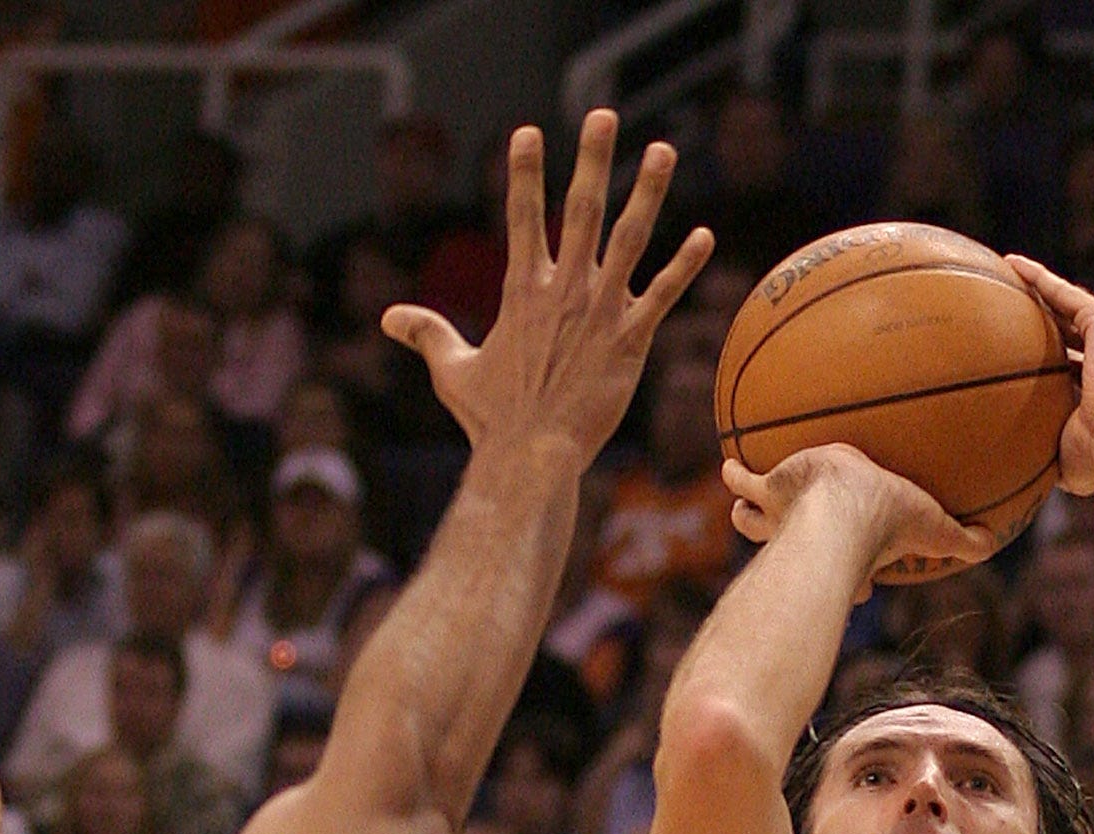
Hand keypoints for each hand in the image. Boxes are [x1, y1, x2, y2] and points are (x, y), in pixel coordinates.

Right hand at [381, 111, 711, 465]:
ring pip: (629, 240)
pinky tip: (704, 235)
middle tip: (602, 115)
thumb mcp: (452, 370)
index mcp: (523, 292)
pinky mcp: (630, 343)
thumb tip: (389, 318)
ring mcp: (601, 313)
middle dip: (592, 159)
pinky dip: (684, 266)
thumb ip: (428, 333)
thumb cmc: (491, 420)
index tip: (528, 132)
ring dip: (647, 193)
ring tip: (661, 151)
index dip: (525, 173)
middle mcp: (564, 292)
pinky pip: (662, 296)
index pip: (523, 218)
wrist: (530, 458)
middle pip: (581, 210)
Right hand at [721, 444, 996, 594]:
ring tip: (744, 503)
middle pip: (796, 542)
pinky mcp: (770, 490)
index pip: (851, 572)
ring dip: (751, 516)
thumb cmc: (887, 519)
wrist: (844, 503)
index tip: (865, 588)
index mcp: (848, 548)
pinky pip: (745, 482)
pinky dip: (737, 475)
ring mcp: (783, 515)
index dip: (859, 584)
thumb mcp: (932, 524)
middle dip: (790, 542)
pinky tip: (730, 466)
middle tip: (789, 534)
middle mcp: (810, 536)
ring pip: (756, 520)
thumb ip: (961, 538)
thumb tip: (994, 545)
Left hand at [1004, 257, 1093, 497]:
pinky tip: (1012, 266)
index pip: (1064, 363)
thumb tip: (1014, 479)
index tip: (1013, 351)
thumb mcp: (1060, 457)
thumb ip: (1040, 454)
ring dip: (1035, 287)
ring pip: (1062, 303)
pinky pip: (1063, 293)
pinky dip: (1039, 279)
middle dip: (1037, 314)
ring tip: (1005, 273)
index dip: (1041, 356)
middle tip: (1006, 304)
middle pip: (1063, 327)